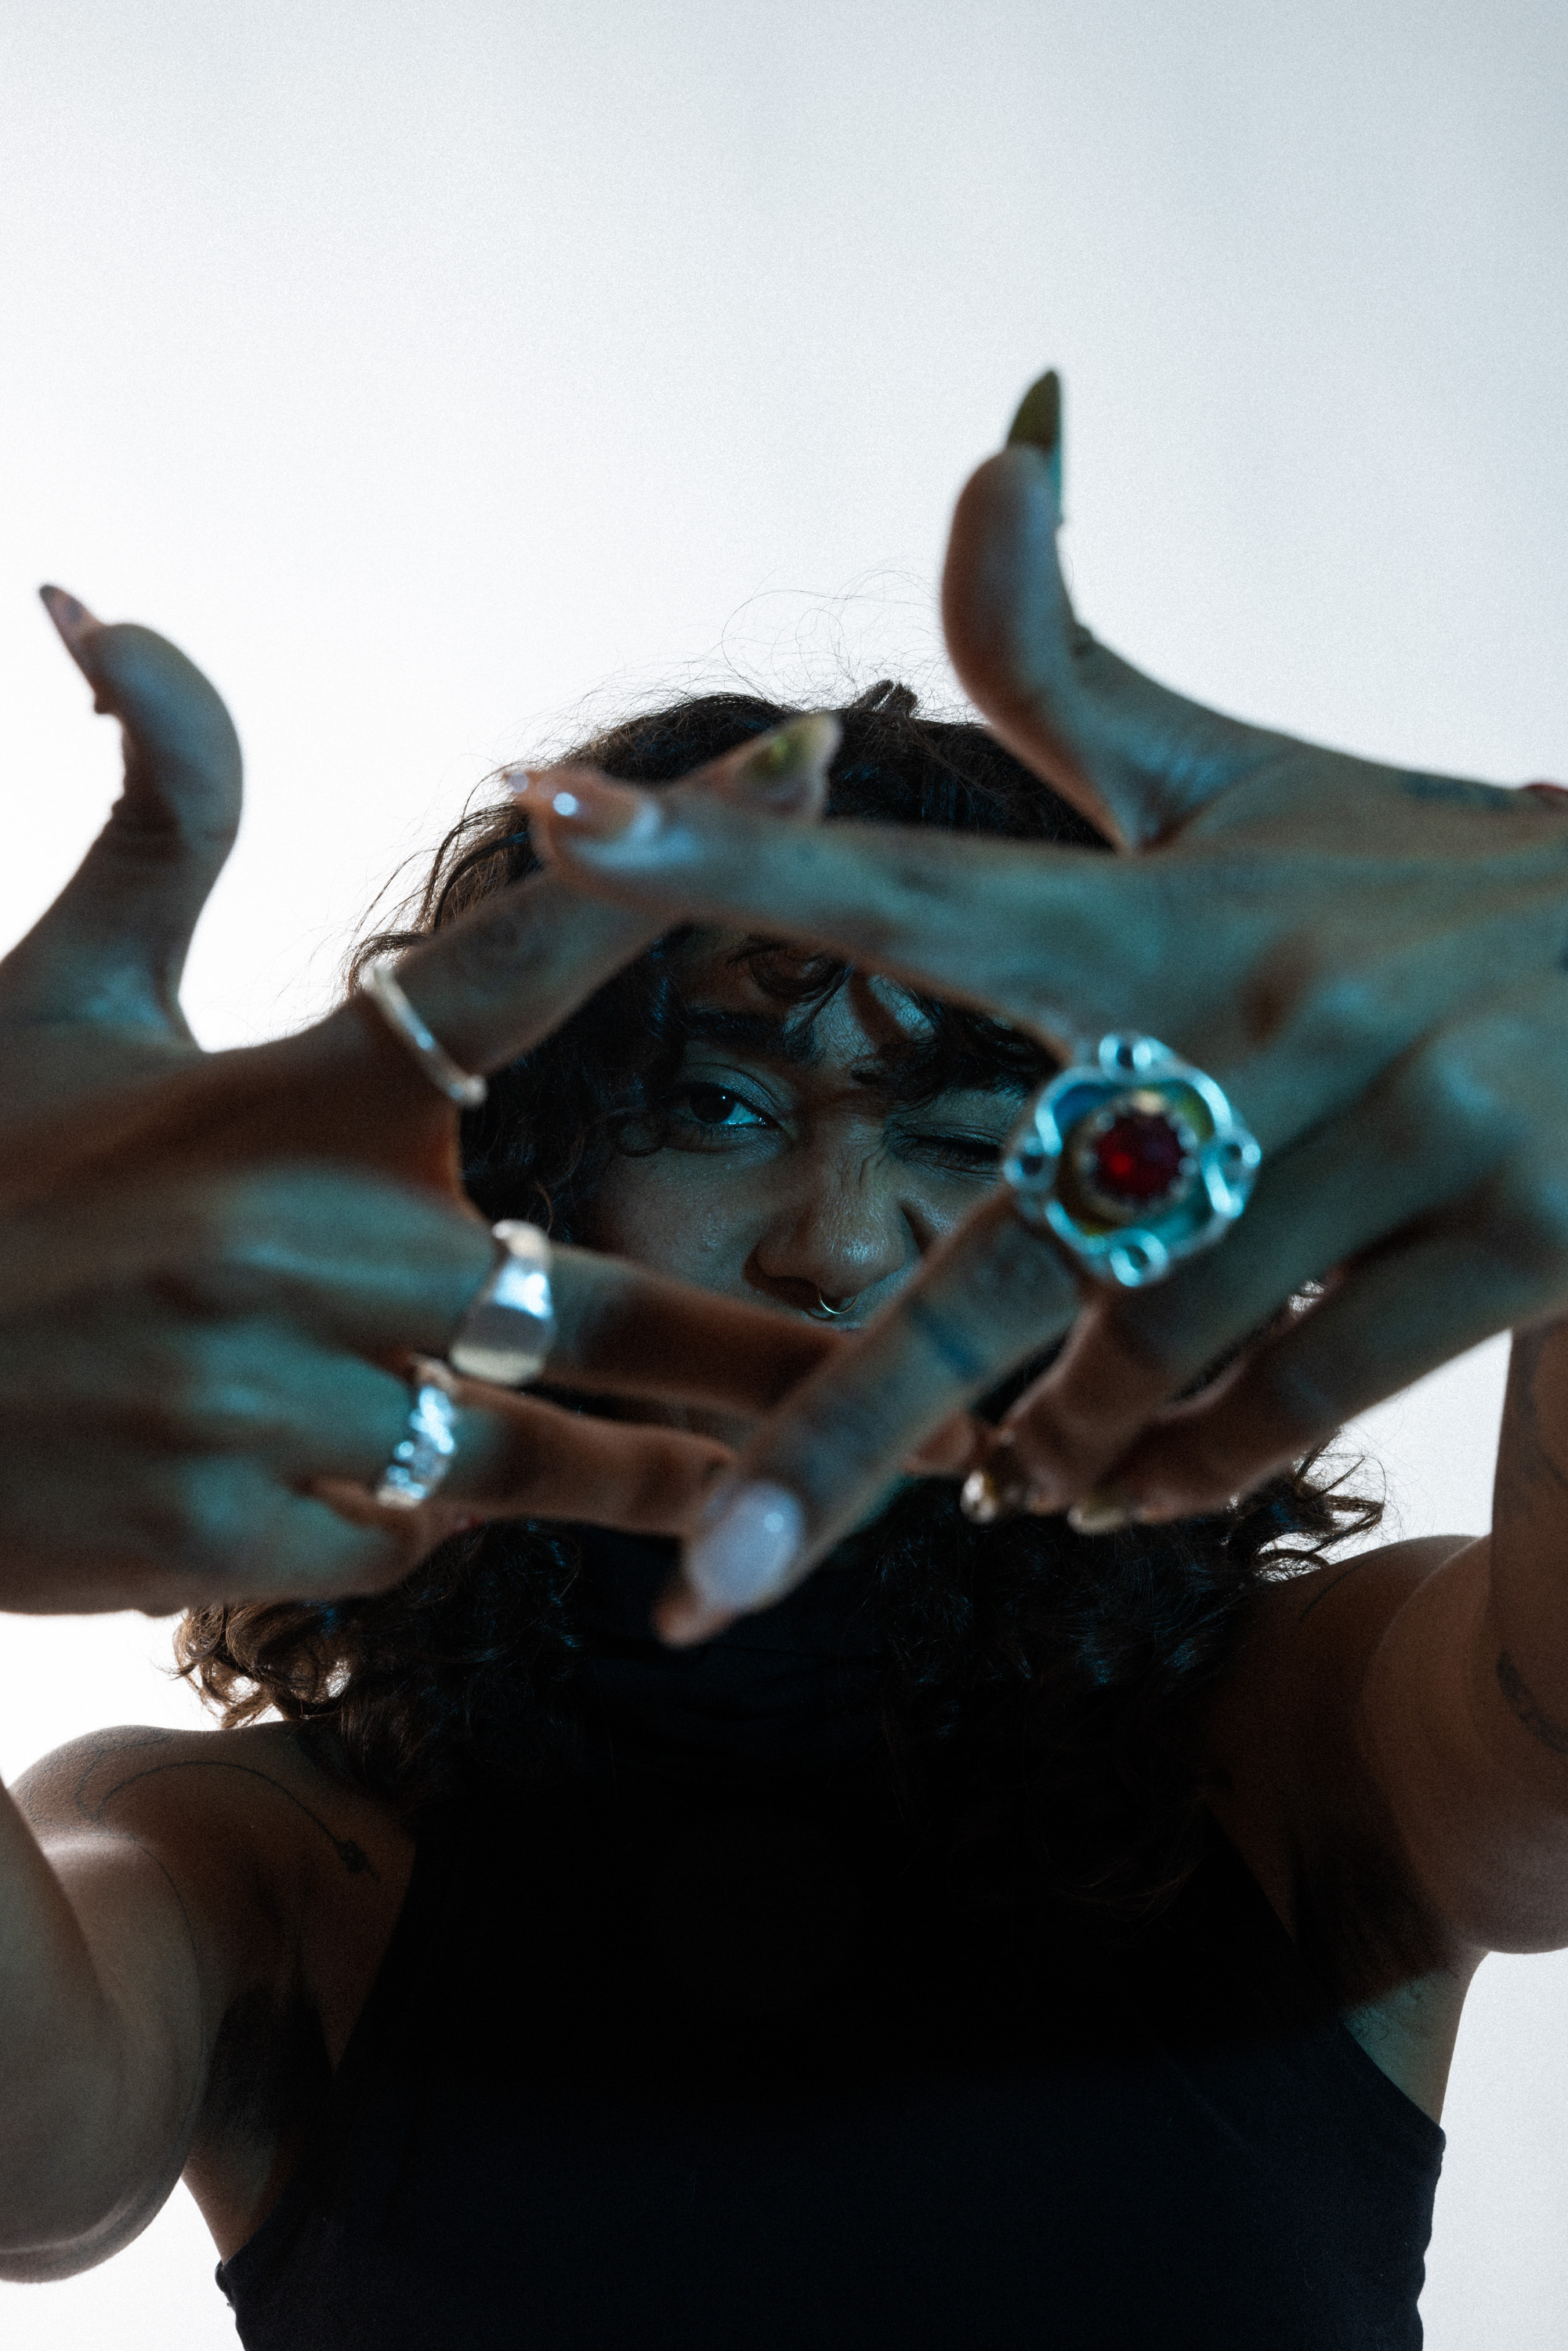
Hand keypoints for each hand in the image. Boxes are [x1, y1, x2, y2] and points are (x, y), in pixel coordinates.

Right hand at [1, 594, 842, 1612]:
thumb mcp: (51, 992)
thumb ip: (151, 824)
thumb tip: (108, 602)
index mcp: (287, 1087)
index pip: (519, 950)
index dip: (679, 848)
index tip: (820, 754)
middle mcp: (301, 1232)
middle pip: (599, 1302)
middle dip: (760, 1358)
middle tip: (937, 1392)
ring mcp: (268, 1395)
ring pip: (523, 1449)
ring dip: (654, 1477)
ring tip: (779, 1496)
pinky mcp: (227, 1535)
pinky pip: (399, 1540)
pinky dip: (411, 1526)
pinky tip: (372, 1506)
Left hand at [519, 375, 1567, 1634]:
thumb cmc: (1428, 880)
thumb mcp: (1250, 790)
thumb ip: (1076, 681)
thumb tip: (987, 443)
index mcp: (1171, 905)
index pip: (918, 878)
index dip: (733, 857)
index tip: (552, 825)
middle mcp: (1274, 1010)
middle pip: (1012, 1258)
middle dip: (843, 1437)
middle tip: (702, 1591)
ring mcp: (1410, 1124)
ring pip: (1158, 1357)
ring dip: (1068, 1447)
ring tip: (1031, 1485)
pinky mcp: (1526, 1228)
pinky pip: (1301, 1402)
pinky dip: (1203, 1466)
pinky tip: (1151, 1489)